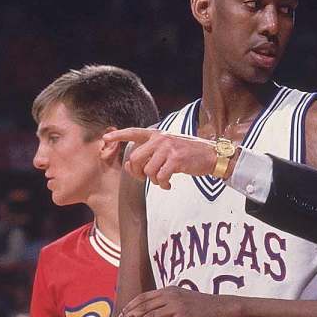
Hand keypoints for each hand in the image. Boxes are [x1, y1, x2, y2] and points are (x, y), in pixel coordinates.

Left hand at [103, 128, 218, 188]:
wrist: (210, 156)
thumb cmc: (187, 155)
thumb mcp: (167, 149)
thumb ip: (149, 154)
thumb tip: (128, 165)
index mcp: (157, 135)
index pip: (134, 132)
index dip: (119, 135)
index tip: (106, 138)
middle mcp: (161, 139)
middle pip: (135, 157)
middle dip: (136, 172)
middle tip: (144, 178)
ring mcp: (168, 149)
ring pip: (147, 170)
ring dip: (153, 180)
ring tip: (162, 180)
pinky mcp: (176, 160)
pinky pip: (160, 176)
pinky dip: (163, 184)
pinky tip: (168, 184)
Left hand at [113, 285, 238, 316]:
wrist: (224, 308)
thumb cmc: (203, 307)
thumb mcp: (183, 300)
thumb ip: (168, 304)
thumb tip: (154, 315)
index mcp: (168, 290)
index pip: (143, 297)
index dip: (129, 308)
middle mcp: (171, 295)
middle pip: (143, 307)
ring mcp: (178, 306)